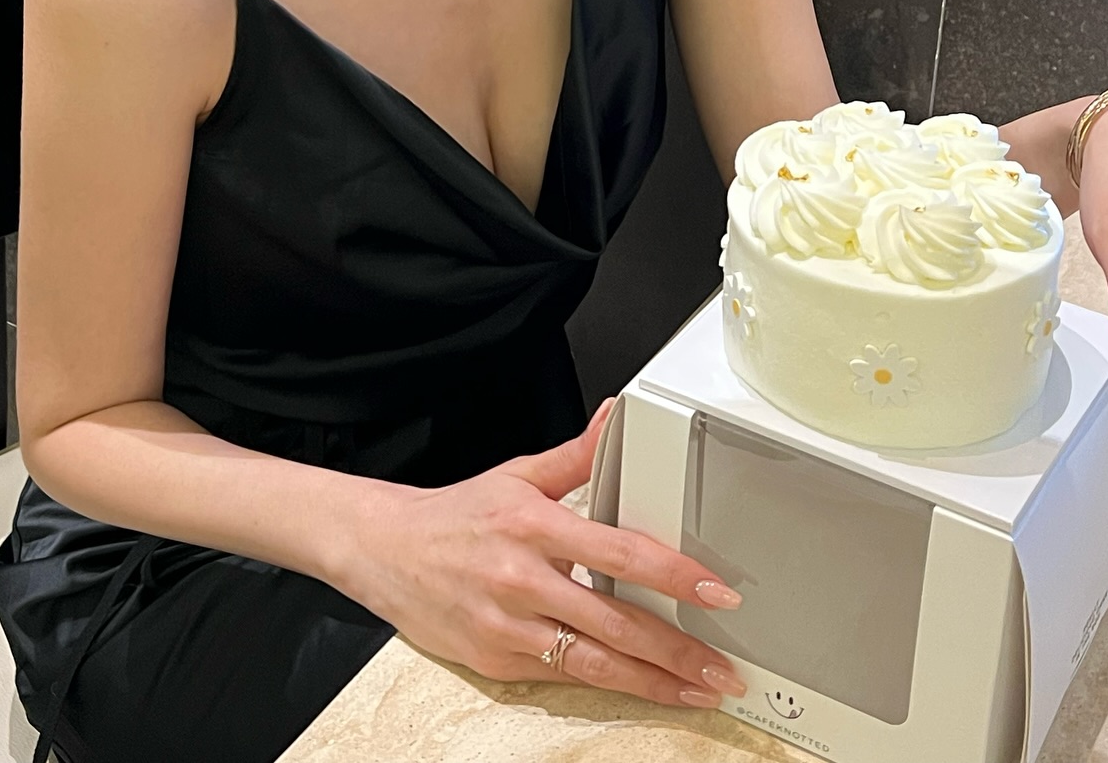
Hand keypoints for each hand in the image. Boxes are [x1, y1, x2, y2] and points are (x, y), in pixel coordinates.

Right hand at [344, 400, 748, 707]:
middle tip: (722, 669)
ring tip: (697, 692)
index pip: (620, 553)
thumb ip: (577, 455)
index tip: (714, 592)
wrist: (384, 551)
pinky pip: (563, 677)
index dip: (673, 576)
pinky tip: (642, 688)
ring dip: (653, 683)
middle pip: (616, 623)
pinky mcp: (499, 662)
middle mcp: (524, 580)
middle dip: (678, 652)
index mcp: (536, 526)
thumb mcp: (518, 475)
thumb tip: (615, 416)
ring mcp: (510, 627)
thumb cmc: (456, 516)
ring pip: (595, 664)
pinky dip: (607, 685)